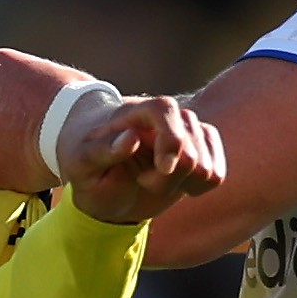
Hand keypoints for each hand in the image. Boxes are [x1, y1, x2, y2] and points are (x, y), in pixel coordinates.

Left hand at [0, 48, 78, 191]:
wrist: (82, 134)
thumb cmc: (79, 100)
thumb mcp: (54, 74)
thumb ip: (33, 80)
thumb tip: (40, 92)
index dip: (7, 94)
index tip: (24, 105)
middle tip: (22, 130)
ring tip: (30, 151)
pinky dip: (6, 170)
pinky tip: (30, 167)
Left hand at [57, 94, 227, 225]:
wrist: (98, 164)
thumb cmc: (85, 160)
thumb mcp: (79, 161)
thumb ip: (104, 150)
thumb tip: (132, 138)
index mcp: (134, 112)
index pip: (164, 110)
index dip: (171, 139)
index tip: (163, 167)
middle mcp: (168, 116)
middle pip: (189, 151)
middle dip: (165, 179)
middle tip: (139, 178)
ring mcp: (188, 131)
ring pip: (205, 167)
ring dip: (179, 184)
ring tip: (152, 178)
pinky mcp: (202, 148)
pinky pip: (216, 174)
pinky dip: (197, 187)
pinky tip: (174, 183)